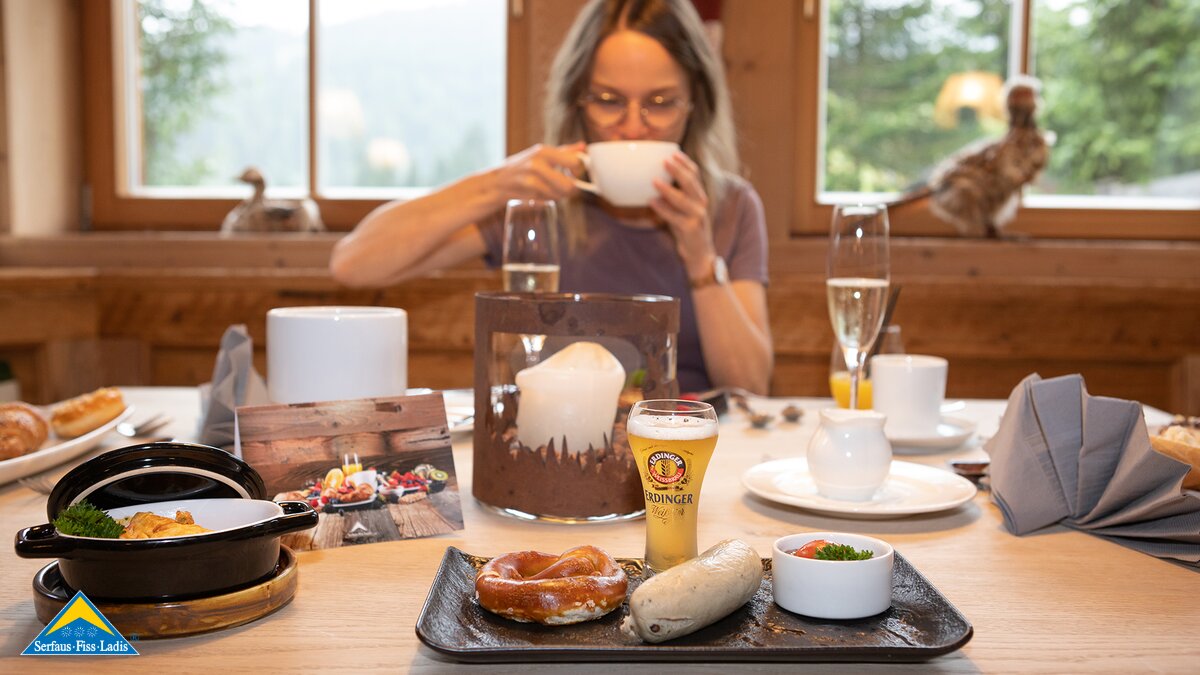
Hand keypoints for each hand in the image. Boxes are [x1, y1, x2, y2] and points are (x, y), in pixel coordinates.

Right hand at [491, 143, 584, 202]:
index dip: (578, 172)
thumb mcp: (539, 155)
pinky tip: (540, 194)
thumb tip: (583, 145)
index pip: (576, 162)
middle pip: (570, 184)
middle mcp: (538, 161)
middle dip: (570, 189)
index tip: (572, 174)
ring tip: (549, 190)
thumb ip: (563, 151)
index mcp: (544, 150)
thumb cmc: (520, 168)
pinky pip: (549, 199)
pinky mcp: (527, 189)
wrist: (495, 182)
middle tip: (564, 187)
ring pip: (560, 194)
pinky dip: (548, 199)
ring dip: (559, 195)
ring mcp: (532, 176)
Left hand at [650, 152, 715, 280]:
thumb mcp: (679, 210)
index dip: (686, 163)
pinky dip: (663, 209)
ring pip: (683, 199)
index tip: (674, 153)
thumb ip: (671, 198)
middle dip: (678, 170)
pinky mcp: (691, 228)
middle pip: (691, 182)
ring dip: (668, 189)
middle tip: (664, 161)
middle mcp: (701, 203)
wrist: (699, 254)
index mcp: (699, 196)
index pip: (695, 175)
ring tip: (654, 181)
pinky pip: (675, 217)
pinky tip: (652, 202)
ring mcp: (697, 216)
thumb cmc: (686, 229)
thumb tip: (651, 183)